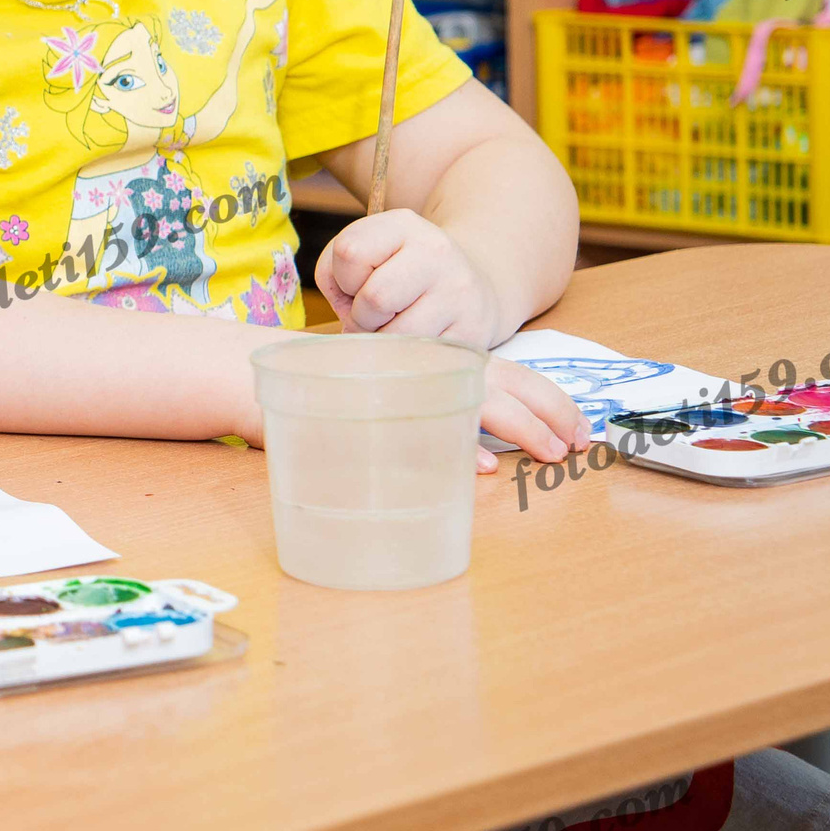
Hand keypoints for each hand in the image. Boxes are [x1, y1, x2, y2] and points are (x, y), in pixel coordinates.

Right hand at [228, 344, 583, 471]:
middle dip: (549, 412)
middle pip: (501, 383)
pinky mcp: (370, 406)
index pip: (500, 375)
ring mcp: (398, 385)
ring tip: (551, 454)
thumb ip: (424, 418)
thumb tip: (482, 462)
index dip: (543, 400)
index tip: (576, 427)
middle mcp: (420, 368)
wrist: (246, 375)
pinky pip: (424, 428)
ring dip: (519, 428)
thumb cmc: (315, 390)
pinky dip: (456, 449)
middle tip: (583, 443)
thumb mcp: (378, 397)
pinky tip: (480, 467)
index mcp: (427, 364)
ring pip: (474, 400)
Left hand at [317, 209, 505, 344]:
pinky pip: (419, 357)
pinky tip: (416, 339)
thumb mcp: (368, 254)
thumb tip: (348, 325)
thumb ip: (334, 275)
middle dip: (361, 317)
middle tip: (373, 316)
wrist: (473, 284)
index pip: (349, 252)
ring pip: (396, 334)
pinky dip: (406, 356)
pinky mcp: (472, 330)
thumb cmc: (401, 273)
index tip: (358, 284)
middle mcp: (436, 251)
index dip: (343, 278)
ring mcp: (458, 292)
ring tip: (395, 327)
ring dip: (382, 341)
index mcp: (402, 224)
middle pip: (374, 298)